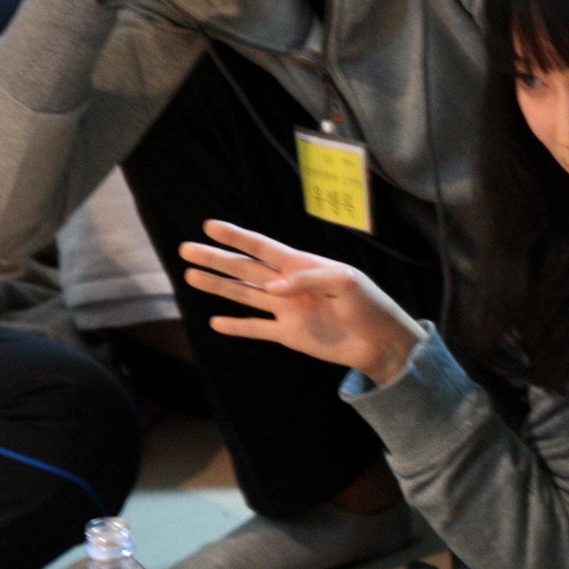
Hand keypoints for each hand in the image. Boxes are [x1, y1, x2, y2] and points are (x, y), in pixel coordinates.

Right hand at [177, 219, 424, 382]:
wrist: (382, 343)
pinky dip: (237, 326)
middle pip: (245, 269)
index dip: (237, 237)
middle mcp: (289, 285)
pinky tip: (215, 321)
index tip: (210, 226)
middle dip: (217, 259)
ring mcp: (287, 310)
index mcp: (303, 265)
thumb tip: (273, 289)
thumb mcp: (347, 282)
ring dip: (219, 286)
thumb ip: (309, 279)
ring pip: (245, 295)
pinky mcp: (289, 335)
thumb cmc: (370, 305)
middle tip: (186, 249)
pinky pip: (257, 329)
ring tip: (191, 276)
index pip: (263, 247)